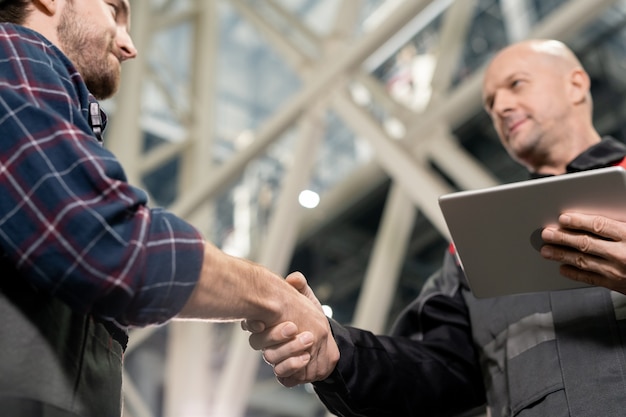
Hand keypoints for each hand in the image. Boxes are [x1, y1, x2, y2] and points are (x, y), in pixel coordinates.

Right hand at [243, 272, 338, 386]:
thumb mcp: (306, 299)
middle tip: (294, 327)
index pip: (250, 324)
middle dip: (275, 335)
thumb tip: (293, 278)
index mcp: (267, 323)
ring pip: (269, 357)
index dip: (252, 323)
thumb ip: (299, 286)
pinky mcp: (285, 373)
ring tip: (308, 339)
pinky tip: (305, 357)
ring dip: (288, 349)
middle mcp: (267, 342)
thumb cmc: (311, 317)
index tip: (263, 322)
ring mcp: (275, 357)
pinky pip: (281, 374)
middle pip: (257, 342)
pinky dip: (292, 366)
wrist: (327, 341)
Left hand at [541, 212, 625, 293]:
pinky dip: (574, 273)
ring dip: (561, 255)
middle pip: (586, 243)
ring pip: (583, 261)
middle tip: (547, 234)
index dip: (578, 221)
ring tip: (547, 251)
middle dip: (562, 238)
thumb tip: (597, 221)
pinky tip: (562, 268)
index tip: (563, 219)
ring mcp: (616, 271)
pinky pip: (590, 279)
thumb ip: (619, 226)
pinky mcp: (615, 285)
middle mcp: (621, 254)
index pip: (599, 226)